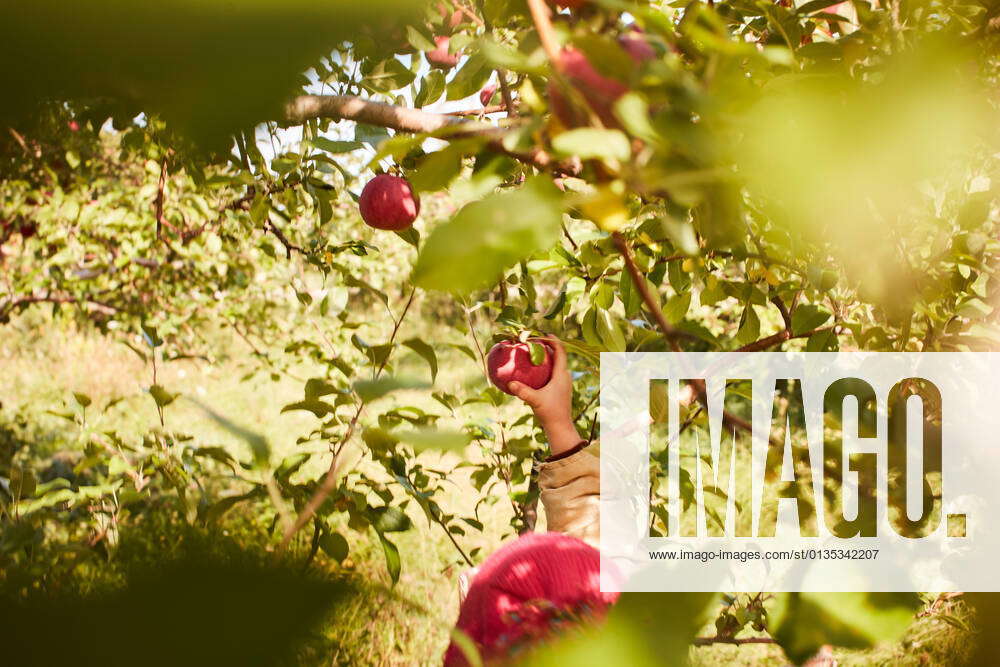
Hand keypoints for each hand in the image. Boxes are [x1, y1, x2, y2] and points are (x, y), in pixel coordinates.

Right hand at [507, 335, 583, 455]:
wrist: (560, 426)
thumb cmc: (550, 413)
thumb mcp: (535, 401)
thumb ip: (523, 391)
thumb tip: (509, 383)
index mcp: (562, 375)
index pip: (561, 351)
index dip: (554, 341)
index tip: (544, 334)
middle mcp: (564, 376)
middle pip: (558, 355)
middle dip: (548, 346)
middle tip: (534, 341)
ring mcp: (563, 382)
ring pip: (556, 363)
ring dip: (546, 356)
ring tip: (533, 352)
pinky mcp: (559, 388)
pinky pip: (553, 372)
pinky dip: (545, 366)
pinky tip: (533, 370)